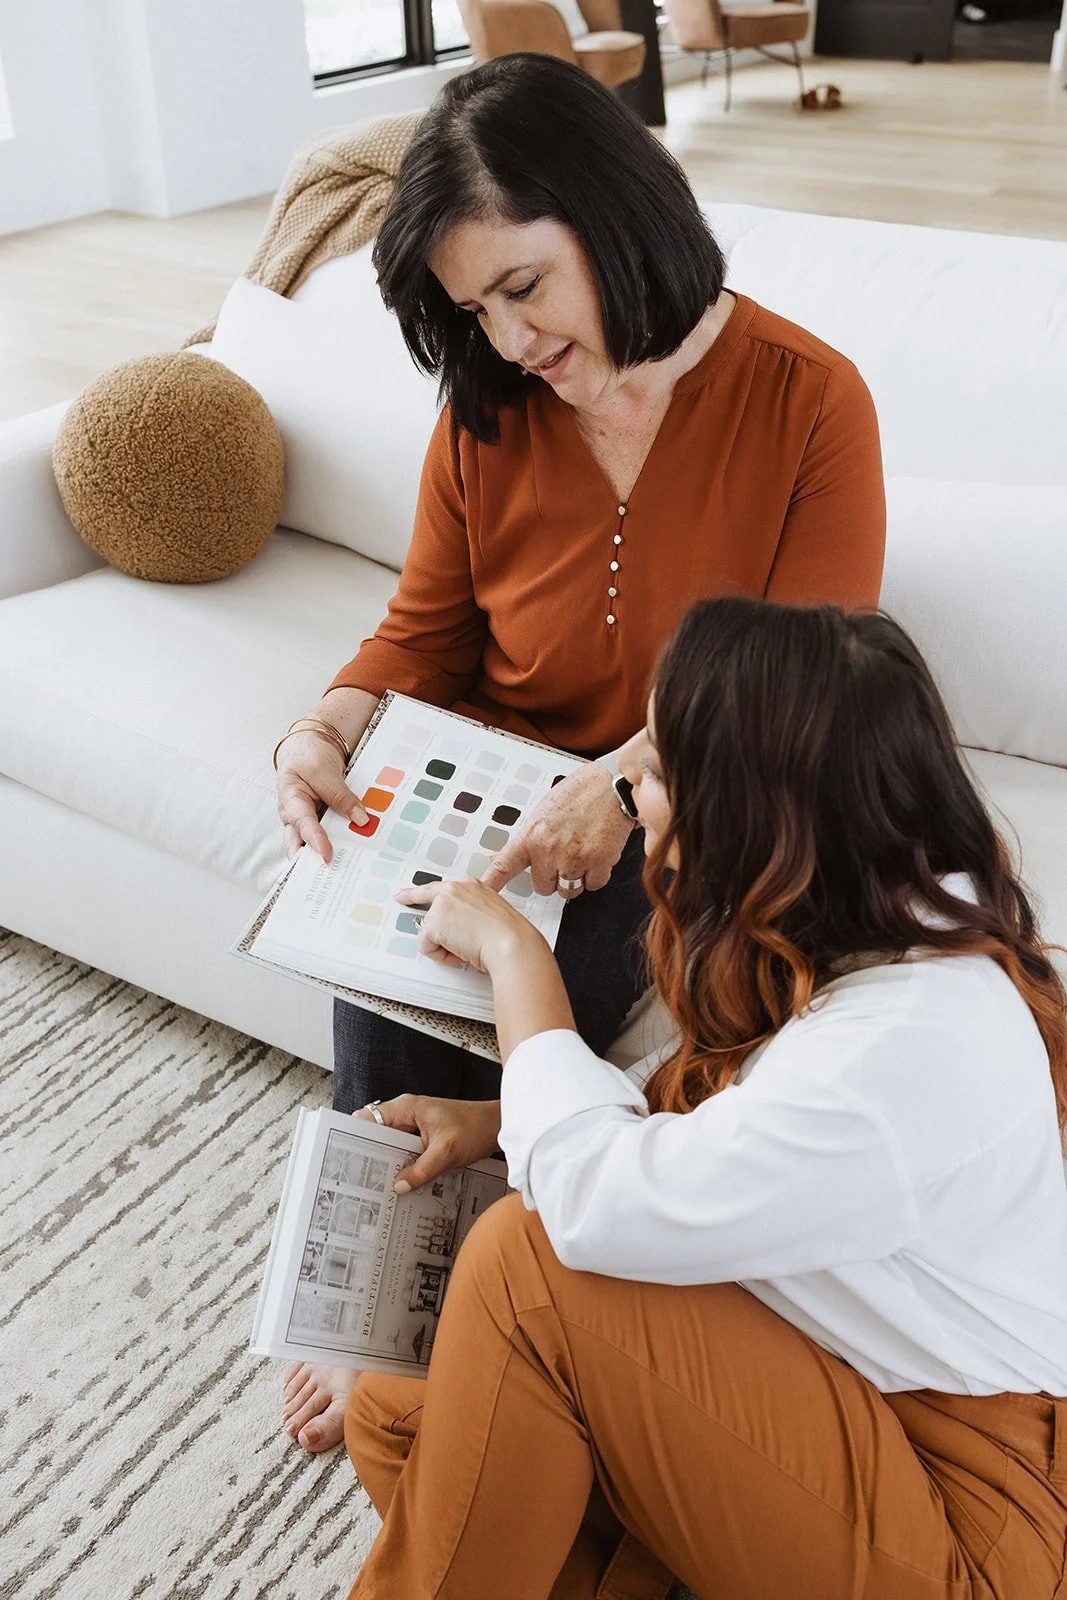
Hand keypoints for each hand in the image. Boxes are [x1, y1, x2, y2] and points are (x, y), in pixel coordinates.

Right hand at [275, 688, 379, 863]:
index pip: (303, 825)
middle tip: (333, 876)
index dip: (315, 842)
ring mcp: (307, 823)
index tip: (327, 857)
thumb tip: (361, 820)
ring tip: (350, 871)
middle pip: (301, 846)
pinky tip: (359, 854)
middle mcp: (295, 818)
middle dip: (314, 862)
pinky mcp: (320, 824)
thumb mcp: (324, 770)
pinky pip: (329, 837)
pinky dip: (341, 845)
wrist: (307, 747)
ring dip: (331, 856)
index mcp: (291, 802)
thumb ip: (340, 795)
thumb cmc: (308, 756)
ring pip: (315, 846)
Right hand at [353, 1094, 502, 1192]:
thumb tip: (398, 1186)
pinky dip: (402, 1166)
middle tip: (362, 1178)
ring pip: (391, 1146)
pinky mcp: (422, 1139)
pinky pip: (405, 1153)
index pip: (369, 1119)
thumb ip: (422, 1170)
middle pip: (377, 1135)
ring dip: (388, 1163)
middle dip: (370, 1155)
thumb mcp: (447, 1152)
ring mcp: (414, 1127)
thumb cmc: (476, 1128)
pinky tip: (401, 1183)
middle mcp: (407, 1114)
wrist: (497, 1127)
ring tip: (379, 1185)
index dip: (356, 1137)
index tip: (348, 1157)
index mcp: (407, 1108)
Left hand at [394, 877, 544, 973]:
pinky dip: (442, 956)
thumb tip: (463, 932)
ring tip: (467, 948)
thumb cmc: (509, 935)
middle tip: (400, 897)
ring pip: (430, 931)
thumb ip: (474, 916)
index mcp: (473, 886)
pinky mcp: (434, 922)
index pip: (443, 887)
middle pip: (423, 895)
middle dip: (410, 898)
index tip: (411, 890)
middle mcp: (456, 889)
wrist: (511, 943)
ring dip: (445, 946)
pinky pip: (427, 947)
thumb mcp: (492, 917)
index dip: (424, 891)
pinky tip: (460, 953)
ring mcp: (443, 904)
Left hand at [481, 763, 634, 898]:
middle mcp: (549, 849)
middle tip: (564, 855)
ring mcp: (574, 858)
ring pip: (568, 890)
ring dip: (575, 878)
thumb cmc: (581, 792)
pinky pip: (593, 885)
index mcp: (531, 834)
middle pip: (543, 887)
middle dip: (553, 876)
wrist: (612, 784)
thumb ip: (526, 837)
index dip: (492, 884)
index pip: (504, 865)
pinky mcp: (598, 863)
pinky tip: (597, 854)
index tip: (482, 895)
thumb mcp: (543, 810)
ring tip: (581, 853)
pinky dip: (596, 875)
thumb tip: (499, 856)